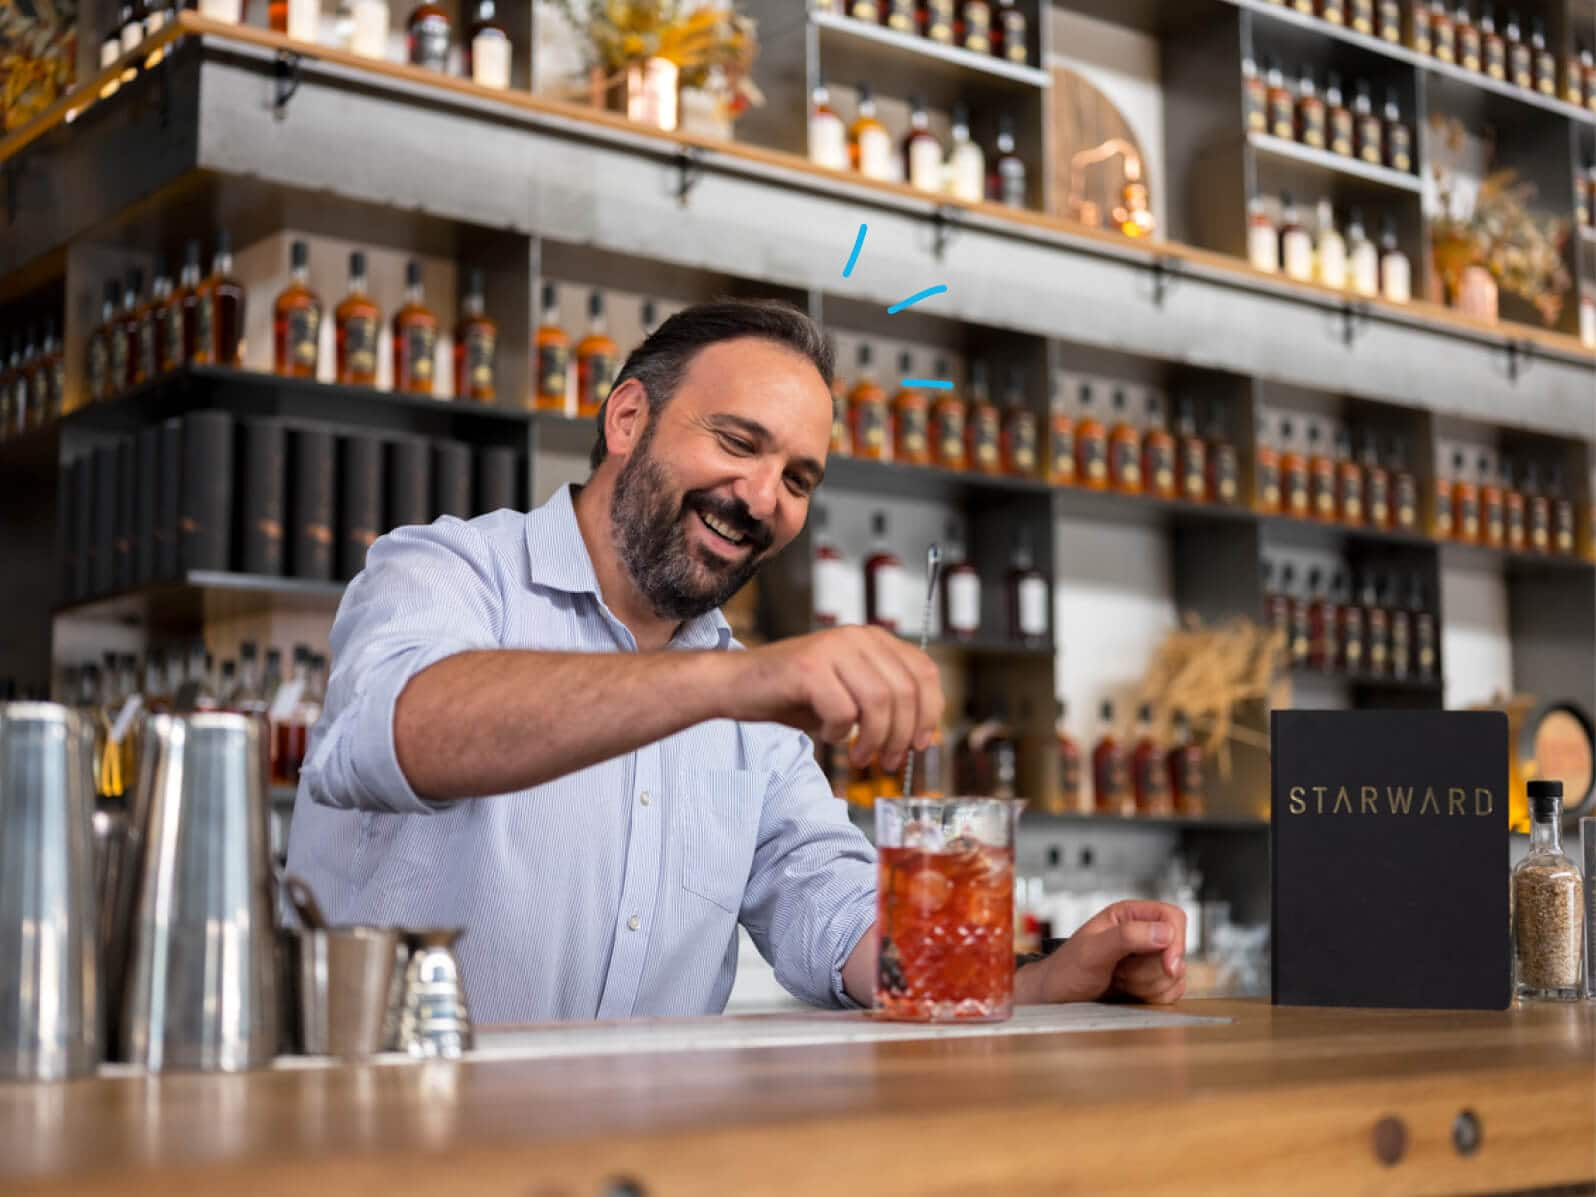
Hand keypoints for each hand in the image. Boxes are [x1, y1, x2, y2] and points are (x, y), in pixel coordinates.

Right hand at [727, 626, 943, 772]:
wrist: (737, 684)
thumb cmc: (794, 694)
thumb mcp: (850, 693)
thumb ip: (884, 703)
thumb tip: (921, 735)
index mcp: (872, 639)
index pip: (924, 672)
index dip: (930, 712)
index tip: (920, 743)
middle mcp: (856, 636)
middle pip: (905, 691)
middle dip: (902, 735)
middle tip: (889, 762)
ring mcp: (832, 649)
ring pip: (880, 701)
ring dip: (875, 739)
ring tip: (861, 757)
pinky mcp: (808, 668)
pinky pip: (843, 710)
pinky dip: (840, 732)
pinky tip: (827, 735)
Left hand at [1018, 901, 1187, 1005]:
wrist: (1057, 998)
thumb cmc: (1066, 970)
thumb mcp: (1091, 950)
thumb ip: (1126, 937)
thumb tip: (1163, 932)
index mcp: (1129, 915)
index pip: (1172, 918)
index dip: (1176, 941)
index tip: (1168, 965)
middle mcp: (1142, 934)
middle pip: (1176, 951)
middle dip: (1151, 970)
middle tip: (1119, 971)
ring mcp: (1148, 959)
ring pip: (1175, 975)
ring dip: (1146, 985)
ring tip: (1117, 979)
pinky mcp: (1152, 981)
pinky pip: (1171, 992)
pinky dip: (1151, 997)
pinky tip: (1127, 991)